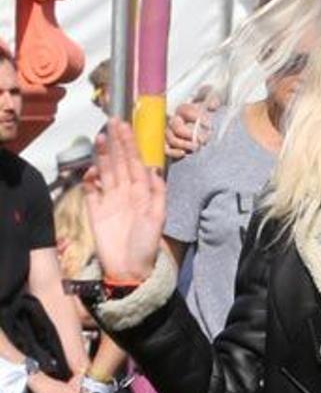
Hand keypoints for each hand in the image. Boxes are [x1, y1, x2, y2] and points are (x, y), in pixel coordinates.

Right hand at [84, 122, 165, 286]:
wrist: (128, 269)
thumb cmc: (146, 246)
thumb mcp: (158, 219)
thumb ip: (157, 193)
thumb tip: (153, 169)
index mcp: (141, 192)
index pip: (134, 162)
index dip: (129, 145)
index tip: (124, 126)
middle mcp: (125, 192)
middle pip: (119, 162)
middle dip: (116, 143)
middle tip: (112, 122)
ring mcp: (109, 200)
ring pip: (105, 171)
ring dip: (102, 156)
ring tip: (100, 138)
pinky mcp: (94, 210)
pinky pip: (90, 189)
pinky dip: (89, 179)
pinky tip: (91, 170)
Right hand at [165, 91, 216, 160]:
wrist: (202, 134)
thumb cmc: (206, 119)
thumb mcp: (211, 108)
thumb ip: (213, 102)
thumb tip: (213, 105)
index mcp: (184, 110)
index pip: (186, 110)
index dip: (196, 116)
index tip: (209, 125)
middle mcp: (175, 120)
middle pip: (176, 126)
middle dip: (189, 133)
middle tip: (203, 140)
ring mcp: (170, 133)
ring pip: (170, 138)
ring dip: (184, 144)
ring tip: (196, 147)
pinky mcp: (168, 145)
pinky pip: (165, 149)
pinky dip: (173, 152)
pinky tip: (183, 153)